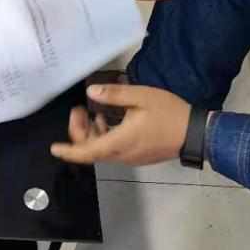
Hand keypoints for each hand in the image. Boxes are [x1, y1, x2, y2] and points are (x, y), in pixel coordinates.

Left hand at [50, 84, 192, 166]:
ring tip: (90, 111)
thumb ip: (114, 95)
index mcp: (120, 142)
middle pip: (91, 150)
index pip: (88, 152)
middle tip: (78, 110)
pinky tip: (106, 119)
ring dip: (91, 133)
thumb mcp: (141, 97)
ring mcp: (131, 157)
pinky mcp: (138, 155)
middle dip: (79, 131)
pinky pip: (113, 149)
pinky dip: (104, 136)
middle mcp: (122, 154)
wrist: (196, 133)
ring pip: (102, 149)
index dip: (69, 151)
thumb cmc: (168, 113)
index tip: (54, 148)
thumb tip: (91, 92)